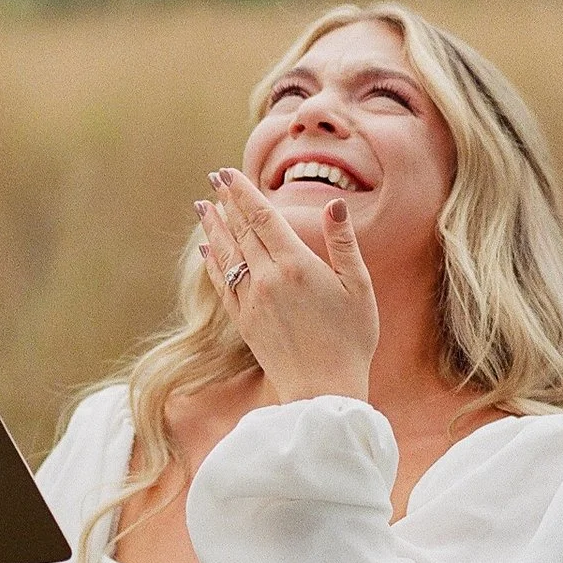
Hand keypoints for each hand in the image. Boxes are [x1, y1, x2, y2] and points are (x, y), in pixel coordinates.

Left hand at [196, 169, 377, 404]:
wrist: (323, 388)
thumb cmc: (351, 338)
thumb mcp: (359, 288)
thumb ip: (343, 244)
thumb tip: (334, 204)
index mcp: (296, 265)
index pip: (262, 217)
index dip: (243, 193)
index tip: (228, 174)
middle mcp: (267, 279)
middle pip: (241, 231)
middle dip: (227, 202)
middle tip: (214, 178)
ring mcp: (251, 300)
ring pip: (227, 254)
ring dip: (214, 227)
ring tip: (203, 206)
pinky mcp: (243, 321)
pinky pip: (223, 282)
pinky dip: (213, 261)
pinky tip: (206, 248)